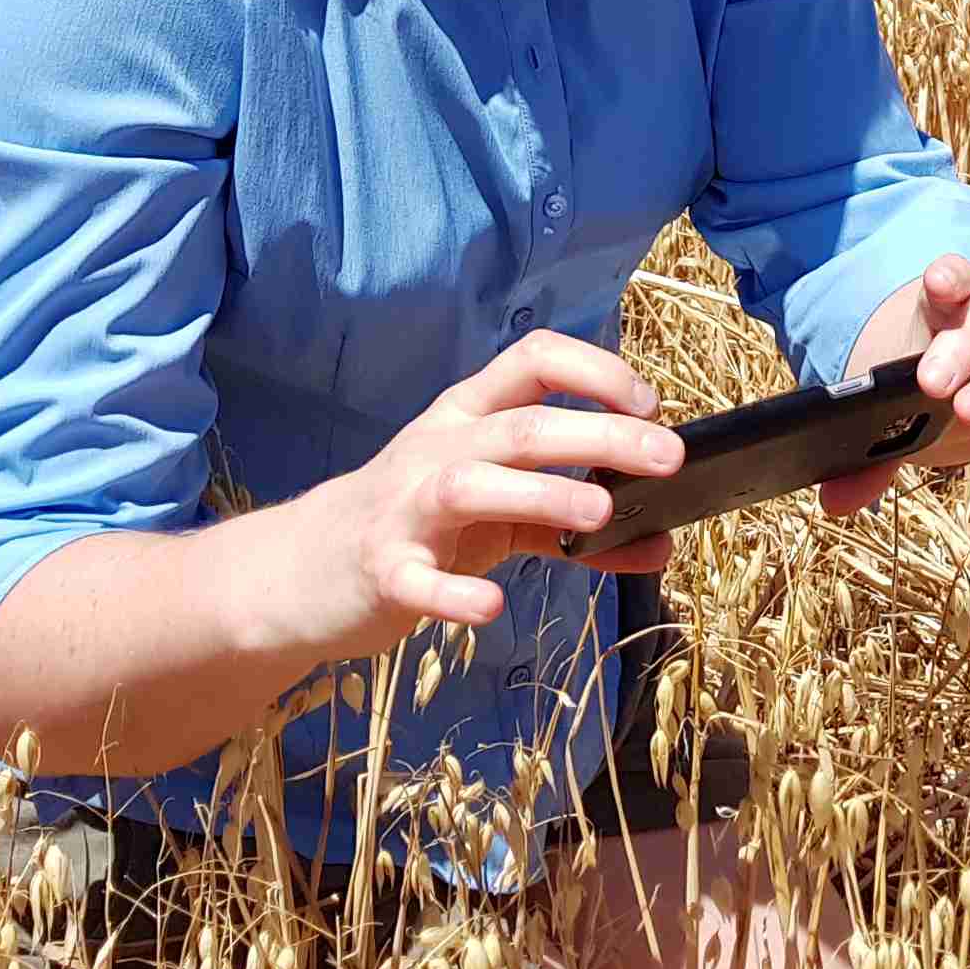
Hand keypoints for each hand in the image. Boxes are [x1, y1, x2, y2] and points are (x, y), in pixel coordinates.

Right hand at [251, 333, 686, 664]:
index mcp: (468, 416)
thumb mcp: (496, 515)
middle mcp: (438, 447)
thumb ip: (571, 526)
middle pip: (522, 424)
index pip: (533, 360)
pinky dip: (453, 594)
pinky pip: (416, 578)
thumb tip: (662, 545)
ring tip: (599, 512)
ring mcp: (404, 507)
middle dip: (600, 433)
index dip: (595, 370)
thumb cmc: (418, 526)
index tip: (650, 403)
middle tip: (668, 456)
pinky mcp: (380, 570)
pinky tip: (491, 608)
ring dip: (540, 492)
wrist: (301, 571)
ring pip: (471, 483)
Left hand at [822, 255, 969, 516]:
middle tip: (932, 382)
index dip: (950, 277)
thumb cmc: (941, 404)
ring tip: (969, 411)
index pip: (959, 275)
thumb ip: (871, 457)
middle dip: (966, 342)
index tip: (935, 284)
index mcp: (960, 304)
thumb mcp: (904, 421)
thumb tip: (833, 500)